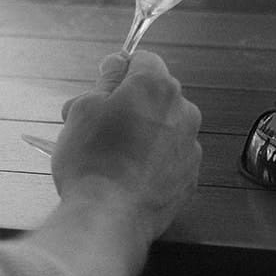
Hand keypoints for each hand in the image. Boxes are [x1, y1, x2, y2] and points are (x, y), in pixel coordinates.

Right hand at [53, 51, 200, 238]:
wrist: (108, 216)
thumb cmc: (91, 160)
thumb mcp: (84, 108)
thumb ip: (106, 80)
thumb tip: (117, 64)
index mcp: (157, 87)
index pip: (143, 60)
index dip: (118, 72)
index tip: (100, 89)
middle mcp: (183, 111)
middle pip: (155, 95)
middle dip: (130, 104)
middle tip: (96, 125)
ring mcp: (191, 147)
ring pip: (164, 127)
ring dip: (142, 133)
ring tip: (111, 156)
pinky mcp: (191, 177)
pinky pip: (170, 158)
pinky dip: (152, 161)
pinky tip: (127, 175)